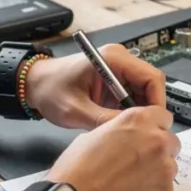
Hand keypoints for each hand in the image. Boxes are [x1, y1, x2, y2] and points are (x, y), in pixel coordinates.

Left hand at [24, 44, 165, 129]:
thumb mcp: (76, 110)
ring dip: (139, 112)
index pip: (152, 77)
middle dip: (149, 109)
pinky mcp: (114, 81)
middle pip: (151, 85)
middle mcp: (120, 60)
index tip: (153, 122)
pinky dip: (130, 112)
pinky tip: (120, 124)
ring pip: (144, 93)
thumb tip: (130, 132)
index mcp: (113, 58)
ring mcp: (118, 71)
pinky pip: (133, 97)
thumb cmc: (50, 89)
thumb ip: (104, 120)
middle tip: (141, 131)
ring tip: (128, 129)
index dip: (157, 102)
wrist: (34, 84)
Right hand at [47, 105, 179, 190]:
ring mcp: (164, 169)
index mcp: (139, 121)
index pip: (163, 117)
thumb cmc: (76, 172)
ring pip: (170, 167)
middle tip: (138, 163)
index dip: (154, 127)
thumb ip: (120, 131)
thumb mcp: (93, 135)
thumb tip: (126, 137)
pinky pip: (166, 190)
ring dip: (157, 172)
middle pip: (171, 142)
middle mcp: (157, 141)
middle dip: (158, 150)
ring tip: (131, 183)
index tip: (147, 136)